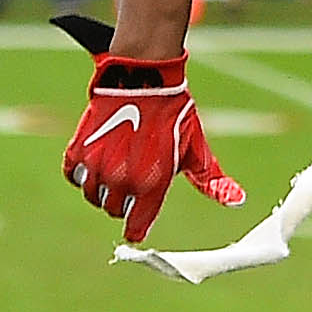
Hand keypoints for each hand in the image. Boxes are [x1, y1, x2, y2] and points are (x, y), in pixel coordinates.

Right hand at [62, 53, 243, 244]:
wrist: (143, 81)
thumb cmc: (175, 116)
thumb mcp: (197, 150)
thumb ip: (212, 181)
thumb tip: (238, 200)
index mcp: (152, 185)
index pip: (137, 225)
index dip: (137, 229)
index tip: (136, 230)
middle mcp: (122, 180)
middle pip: (114, 210)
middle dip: (123, 203)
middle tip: (133, 185)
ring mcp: (98, 166)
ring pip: (93, 195)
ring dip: (103, 189)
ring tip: (117, 171)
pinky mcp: (79, 150)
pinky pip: (74, 176)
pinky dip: (83, 173)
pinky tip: (97, 161)